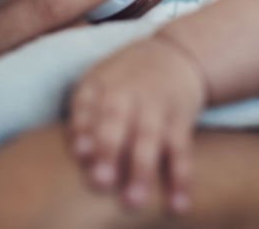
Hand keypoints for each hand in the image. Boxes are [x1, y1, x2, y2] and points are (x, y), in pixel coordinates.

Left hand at [67, 33, 207, 214]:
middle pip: (116, 120)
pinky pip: (181, 150)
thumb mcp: (99, 81)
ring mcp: (156, 106)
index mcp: (101, 84)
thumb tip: (77, 154)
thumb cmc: (125, 78)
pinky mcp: (181, 120)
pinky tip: (178, 205)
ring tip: (134, 201)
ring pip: (149, 138)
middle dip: (109, 150)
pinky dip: (181, 178)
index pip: (87, 104)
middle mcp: (128, 93)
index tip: (80, 153)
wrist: (176, 54)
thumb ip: (83, 114)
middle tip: (102, 182)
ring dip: (142, 170)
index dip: (82, 128)